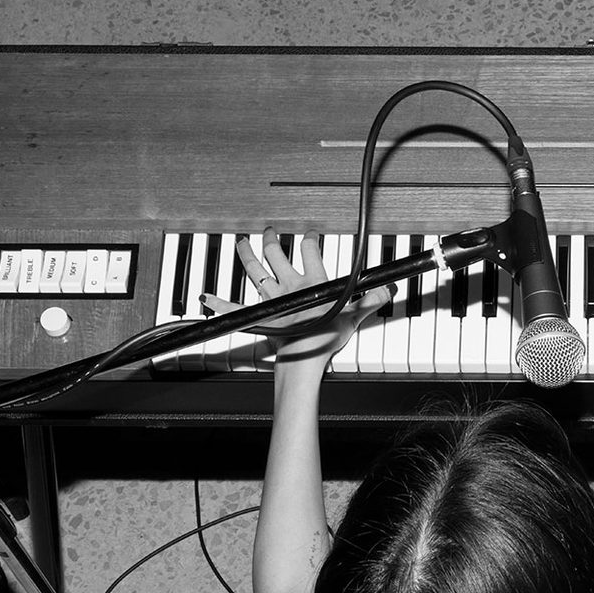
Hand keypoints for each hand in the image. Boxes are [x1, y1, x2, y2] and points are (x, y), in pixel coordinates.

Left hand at [206, 229, 388, 370]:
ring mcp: (271, 300)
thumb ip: (370, 301)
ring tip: (241, 242)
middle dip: (273, 239)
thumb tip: (388, 289)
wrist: (304, 360)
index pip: (310, 251)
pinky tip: (205, 299)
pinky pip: (234, 308)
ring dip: (246, 254)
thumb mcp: (352, 318)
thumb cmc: (325, 339)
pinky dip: (219, 304)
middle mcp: (288, 287)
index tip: (311, 235)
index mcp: (311, 284)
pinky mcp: (259, 317)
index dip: (311, 239)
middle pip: (276, 254)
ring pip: (254, 270)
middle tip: (271, 231)